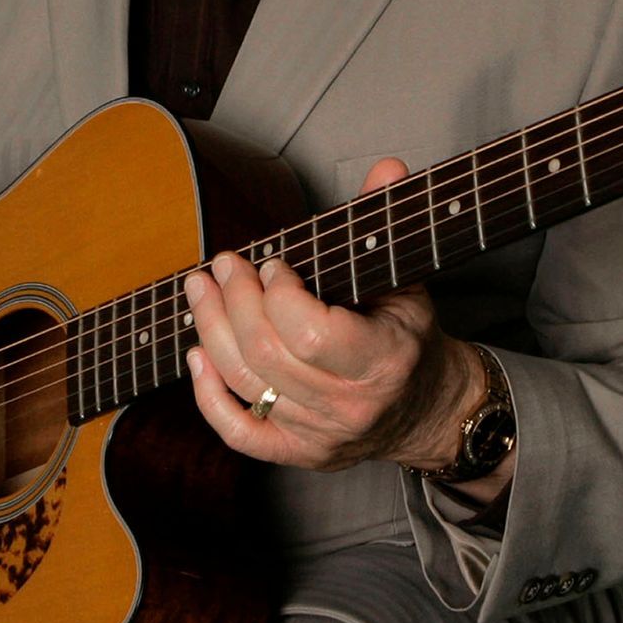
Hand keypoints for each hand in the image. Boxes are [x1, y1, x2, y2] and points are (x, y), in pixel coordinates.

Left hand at [183, 159, 487, 473]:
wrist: (425, 409)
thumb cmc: (410, 337)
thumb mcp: (408, 279)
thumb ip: (388, 222)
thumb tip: (386, 168)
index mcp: (382, 361)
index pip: (312, 334)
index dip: (279, 295)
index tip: (274, 263)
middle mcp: (348, 406)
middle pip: (267, 355)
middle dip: (235, 302)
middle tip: (224, 264)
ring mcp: (318, 435)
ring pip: (246, 385)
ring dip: (212, 331)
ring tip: (200, 290)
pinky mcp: (296, 454)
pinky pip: (239, 434)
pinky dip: (209, 396)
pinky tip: (196, 355)